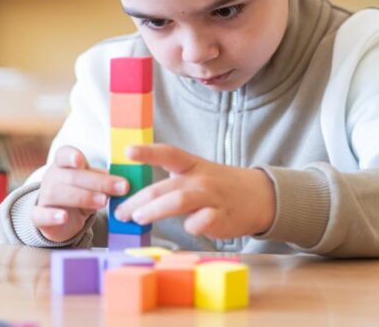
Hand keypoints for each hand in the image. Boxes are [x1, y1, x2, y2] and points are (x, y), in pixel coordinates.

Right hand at [33, 146, 129, 242]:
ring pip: (56, 193)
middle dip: (97, 182)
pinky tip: (64, 217)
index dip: (71, 156)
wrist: (62, 219)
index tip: (81, 161)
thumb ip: (104, 180)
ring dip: (82, 196)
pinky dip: (51, 216)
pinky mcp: (38, 216)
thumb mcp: (92, 184)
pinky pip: (39, 215)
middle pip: (70, 176)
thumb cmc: (80, 193)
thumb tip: (124, 180)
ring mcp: (43, 196)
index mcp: (64, 164)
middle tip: (121, 188)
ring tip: (103, 202)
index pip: (64, 155)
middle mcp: (52, 177)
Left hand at [113, 144, 275, 239]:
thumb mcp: (195, 175)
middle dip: (138, 200)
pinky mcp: (222, 217)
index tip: (127, 151)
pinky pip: (203, 221)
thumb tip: (132, 199)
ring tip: (138, 219)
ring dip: (155, 211)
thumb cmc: (216, 187)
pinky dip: (193, 226)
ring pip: (179, 201)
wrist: (258, 196)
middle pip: (165, 187)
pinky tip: (189, 227)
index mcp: (191, 165)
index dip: (147, 152)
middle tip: (120, 212)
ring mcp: (211, 197)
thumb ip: (169, 184)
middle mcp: (200, 179)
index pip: (167, 153)